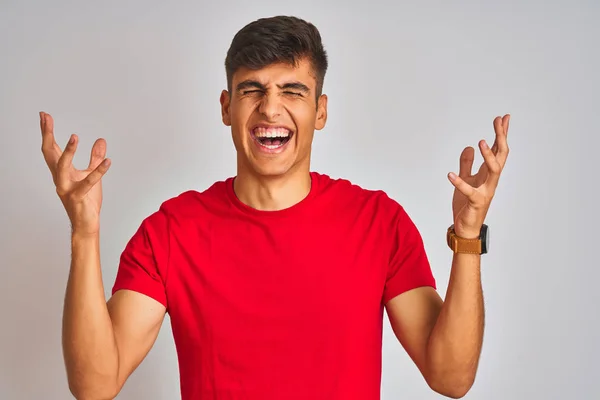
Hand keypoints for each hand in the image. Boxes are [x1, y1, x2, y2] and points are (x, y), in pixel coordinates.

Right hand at [40, 111, 110, 235]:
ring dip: (68, 151)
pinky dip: (98, 171)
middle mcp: (60, 178)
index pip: (52, 148)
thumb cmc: (87, 201)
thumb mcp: (93, 175)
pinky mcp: (78, 197)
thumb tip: (100, 140)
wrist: (86, 224)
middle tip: (45, 118)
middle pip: (50, 153)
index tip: (44, 116)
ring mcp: (67, 188)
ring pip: (62, 167)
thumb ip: (96, 158)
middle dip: (47, 134)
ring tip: (74, 136)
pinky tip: (108, 161)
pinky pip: (88, 183)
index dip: (47, 132)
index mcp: (62, 172)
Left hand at [448, 114, 509, 238]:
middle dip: (501, 137)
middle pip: (501, 155)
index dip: (501, 134)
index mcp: (488, 174)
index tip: (503, 118)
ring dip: (488, 155)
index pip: (498, 150)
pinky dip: (460, 182)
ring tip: (480, 142)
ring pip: (494, 170)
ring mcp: (485, 191)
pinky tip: (450, 174)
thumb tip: (469, 147)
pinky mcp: (475, 202)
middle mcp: (490, 180)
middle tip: (499, 121)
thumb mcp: (465, 178)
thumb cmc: (466, 204)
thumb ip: (467, 164)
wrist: (465, 227)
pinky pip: (469, 190)